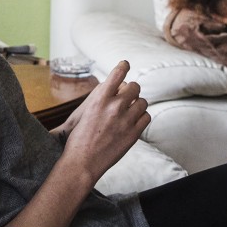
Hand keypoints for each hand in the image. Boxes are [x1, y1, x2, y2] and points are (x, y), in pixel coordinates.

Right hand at [60, 61, 149, 181]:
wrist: (82, 162)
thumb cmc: (79, 138)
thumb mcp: (85, 111)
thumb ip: (101, 98)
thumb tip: (115, 87)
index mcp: (99, 99)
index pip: (117, 73)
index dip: (123, 66)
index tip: (125, 64)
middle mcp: (114, 106)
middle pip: (135, 87)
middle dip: (132, 90)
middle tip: (127, 97)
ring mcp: (126, 120)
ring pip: (143, 102)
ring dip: (138, 104)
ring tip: (130, 112)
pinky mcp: (134, 134)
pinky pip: (146, 117)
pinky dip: (141, 117)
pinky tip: (134, 122)